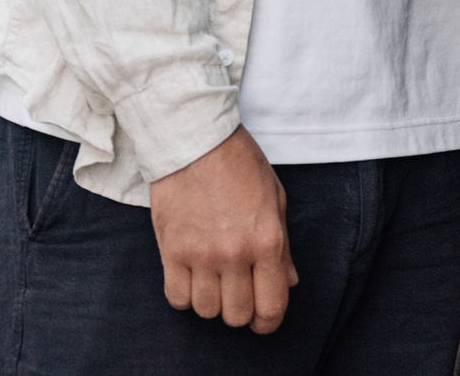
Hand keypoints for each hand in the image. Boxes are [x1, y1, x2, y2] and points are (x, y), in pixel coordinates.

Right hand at [151, 125, 297, 331]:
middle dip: (240, 311)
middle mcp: (236, 254)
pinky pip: (177, 298)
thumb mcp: (274, 198)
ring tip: (212, 280)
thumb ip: (282, 247)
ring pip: (206, 311)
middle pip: (237, 315)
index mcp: (268, 241)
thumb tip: (288, 282)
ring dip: (211, 302)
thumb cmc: (238, 163)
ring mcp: (201, 254)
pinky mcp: (171, 249)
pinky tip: (190, 277)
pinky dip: (185, 295)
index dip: (268, 322)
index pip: (271, 307)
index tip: (262, 319)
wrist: (195, 137)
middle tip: (236, 293)